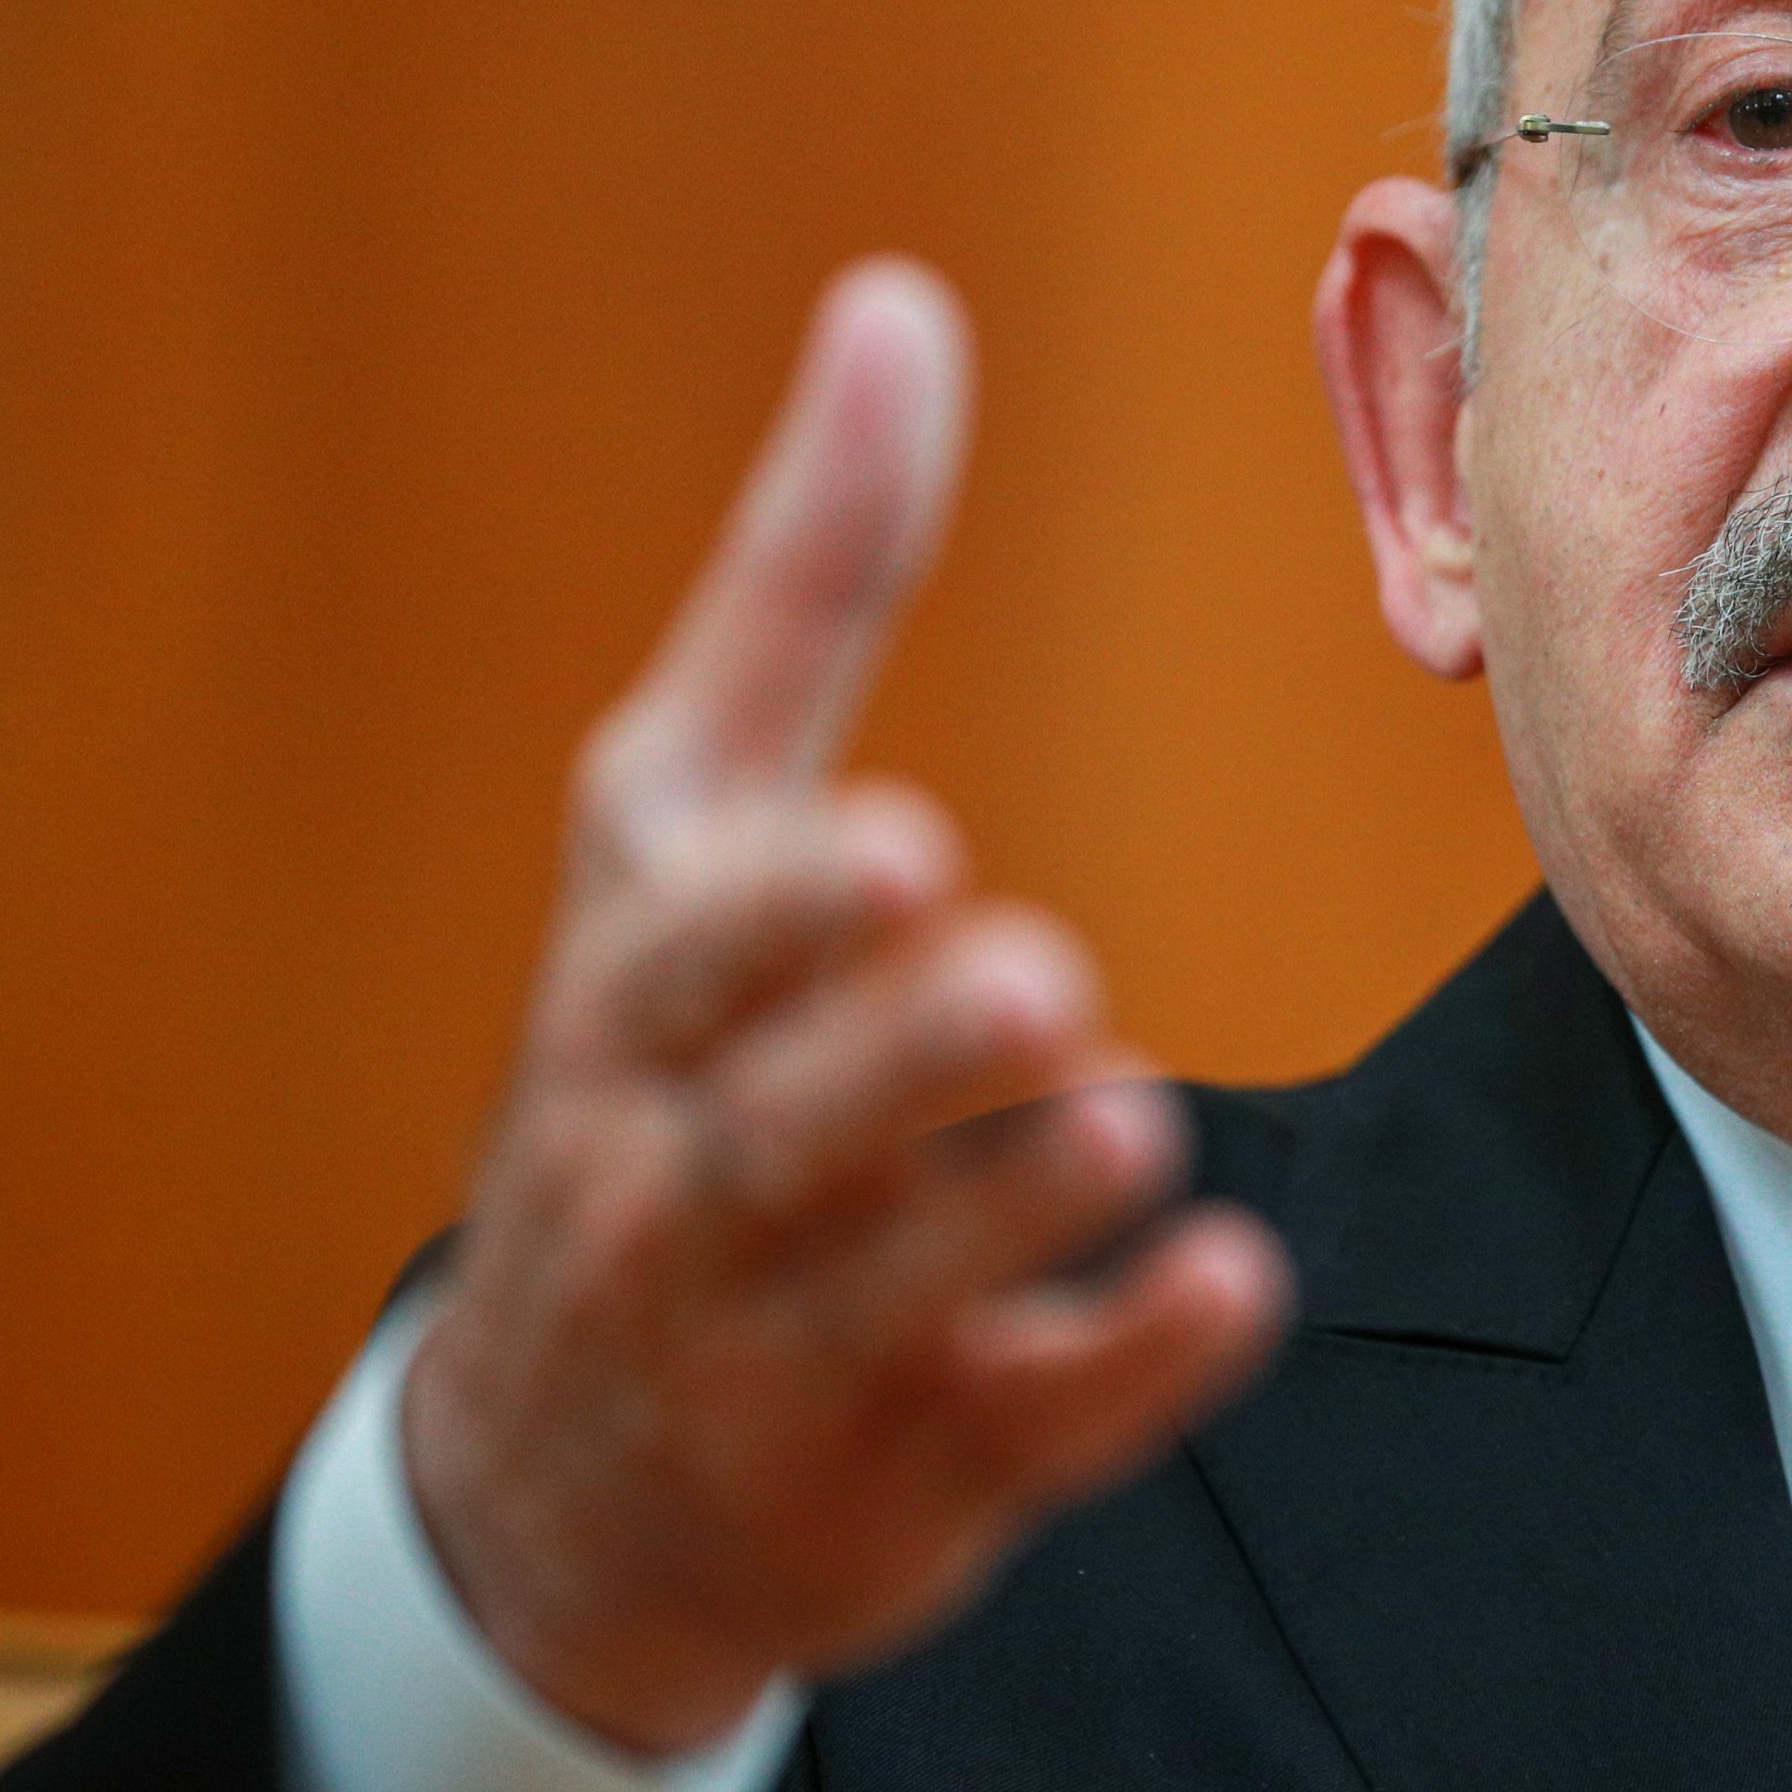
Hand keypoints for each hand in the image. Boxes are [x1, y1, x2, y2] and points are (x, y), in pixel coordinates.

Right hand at [399, 259, 1289, 1757]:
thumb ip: (804, 582)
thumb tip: (899, 302)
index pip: (691, 962)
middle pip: (787, 1130)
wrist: (560, 1489)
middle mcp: (684, 1191)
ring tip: (1124, 1120)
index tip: (900, 852)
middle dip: (899, 1060)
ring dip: (1015, 1207)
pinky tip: (1231, 1287)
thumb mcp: (680, 827)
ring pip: (903, 1290)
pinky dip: (1122, 1368)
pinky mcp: (911, 1475)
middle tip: (1031, 981)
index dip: (788, 921)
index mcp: (634, 1014)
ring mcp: (788, 1356)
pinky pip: (1024, 1430)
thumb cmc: (654, 1069)